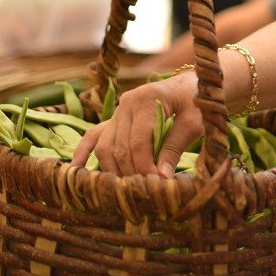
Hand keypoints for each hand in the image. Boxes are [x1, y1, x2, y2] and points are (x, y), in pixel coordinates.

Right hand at [71, 73, 203, 176]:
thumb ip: (174, 148)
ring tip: (127, 188)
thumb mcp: (193, 123)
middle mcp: (127, 103)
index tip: (155, 184)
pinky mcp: (117, 118)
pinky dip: (84, 151)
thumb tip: (160, 177)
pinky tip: (76, 169)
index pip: (138, 141)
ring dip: (114, 169)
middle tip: (143, 190)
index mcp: (146, 99)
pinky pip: (94, 135)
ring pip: (105, 145)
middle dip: (130, 171)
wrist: (196, 85)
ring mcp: (119, 110)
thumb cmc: (198, 101)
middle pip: (119, 146)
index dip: (144, 166)